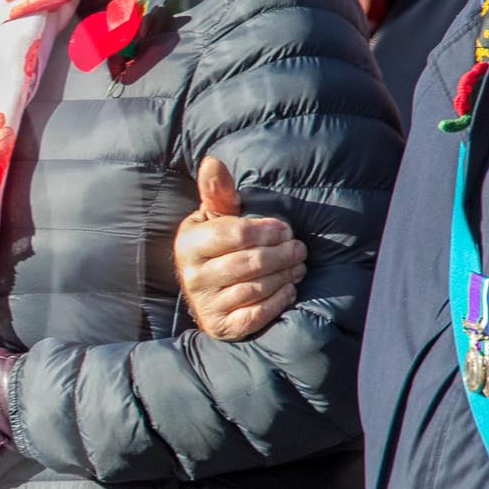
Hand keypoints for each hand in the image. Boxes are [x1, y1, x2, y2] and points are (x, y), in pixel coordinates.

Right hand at [174, 157, 305, 341]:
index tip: (284, 229)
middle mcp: (192, 275)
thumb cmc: (216, 244)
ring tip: (298, 266)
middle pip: (249, 263)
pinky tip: (288, 290)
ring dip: (285, 276)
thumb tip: (213, 162)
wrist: (204, 290)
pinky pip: (254, 314)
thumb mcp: (214, 216)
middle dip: (282, 254)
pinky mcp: (221, 325)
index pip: (234, 234)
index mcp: (189, 243)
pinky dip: (276, 302)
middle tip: (299, 249)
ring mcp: (206, 303)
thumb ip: (218, 190)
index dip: (266, 231)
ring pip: (255, 288)